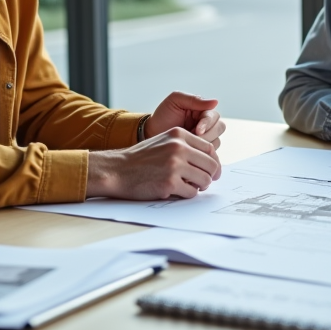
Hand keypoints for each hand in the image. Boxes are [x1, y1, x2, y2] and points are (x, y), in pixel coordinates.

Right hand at [86, 128, 221, 199]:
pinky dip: (186, 195)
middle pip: (211, 165)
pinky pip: (191, 192)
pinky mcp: (169, 183)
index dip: (213, 162)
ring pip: (204, 180)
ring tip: (188, 186)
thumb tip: (211, 162)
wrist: (117, 170)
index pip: (209, 148)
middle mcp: (179, 147)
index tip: (211, 171)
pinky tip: (175, 191)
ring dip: (199, 186)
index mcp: (179, 134)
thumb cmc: (141, 158)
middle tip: (203, 182)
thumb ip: (185, 147)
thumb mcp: (164, 142)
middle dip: (210, 176)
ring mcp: (174, 165)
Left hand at [145, 91, 225, 148]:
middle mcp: (207, 123)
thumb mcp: (175, 101)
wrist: (151, 134)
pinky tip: (190, 153)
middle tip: (192, 138)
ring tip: (188, 146)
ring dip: (203, 145)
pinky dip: (202, 154)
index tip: (197, 130)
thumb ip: (194, 99)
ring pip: (216, 142)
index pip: (214, 116)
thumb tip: (215, 101)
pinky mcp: (201, 150)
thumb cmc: (163, 116)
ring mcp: (206, 137)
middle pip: (219, 128)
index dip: (207, 124)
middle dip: (207, 135)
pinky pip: (210, 153)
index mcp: (202, 109)